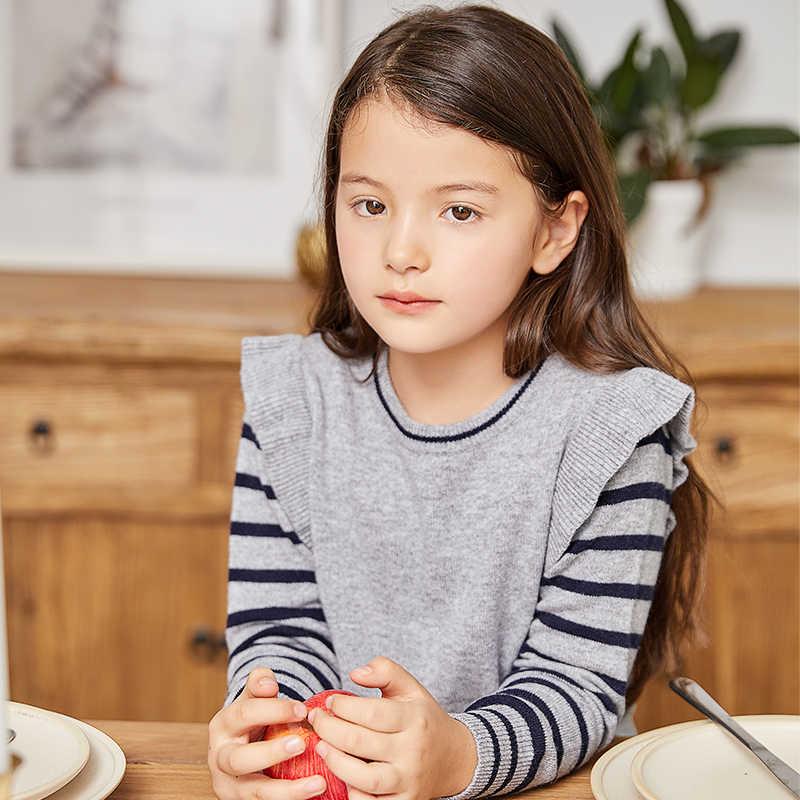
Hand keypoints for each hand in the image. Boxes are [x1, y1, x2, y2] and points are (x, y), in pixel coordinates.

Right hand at [208, 667, 328, 799]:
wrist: (243, 749)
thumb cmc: (253, 721)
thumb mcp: (252, 699)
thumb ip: (259, 684)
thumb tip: (269, 684)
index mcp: (222, 726)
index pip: (244, 714)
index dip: (274, 710)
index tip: (302, 709)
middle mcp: (220, 759)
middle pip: (239, 759)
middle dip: (271, 753)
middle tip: (301, 744)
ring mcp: (230, 787)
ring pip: (254, 793)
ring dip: (287, 791)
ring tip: (318, 784)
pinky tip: (312, 796)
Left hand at [309, 657, 476, 799]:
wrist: (454, 758)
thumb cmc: (424, 719)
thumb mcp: (410, 688)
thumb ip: (385, 671)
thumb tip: (355, 673)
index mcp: (415, 720)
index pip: (372, 713)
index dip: (343, 706)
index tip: (329, 702)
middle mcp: (413, 752)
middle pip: (361, 744)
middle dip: (329, 730)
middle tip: (316, 721)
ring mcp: (409, 781)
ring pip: (365, 779)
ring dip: (335, 762)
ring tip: (322, 747)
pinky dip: (352, 792)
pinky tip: (342, 774)